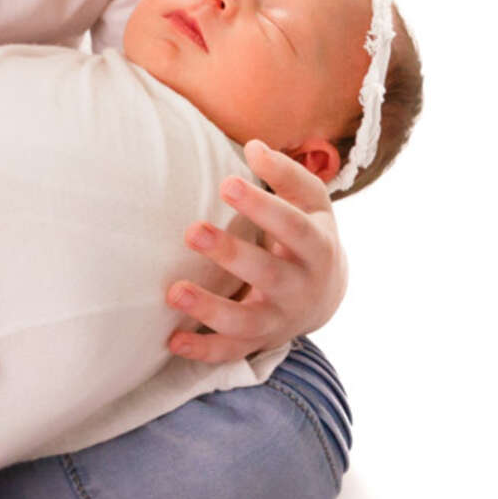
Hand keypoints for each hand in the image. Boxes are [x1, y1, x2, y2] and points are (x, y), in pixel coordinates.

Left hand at [166, 140, 347, 361]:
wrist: (325, 294)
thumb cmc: (308, 233)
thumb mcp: (311, 201)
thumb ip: (285, 174)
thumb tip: (253, 147)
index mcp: (317, 247)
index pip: (292, 226)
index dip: (261, 206)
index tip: (227, 182)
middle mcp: (301, 287)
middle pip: (268, 274)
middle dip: (231, 255)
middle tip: (193, 230)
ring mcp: (280, 320)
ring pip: (246, 321)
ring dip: (209, 309)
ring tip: (174, 291)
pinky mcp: (258, 341)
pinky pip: (230, 351)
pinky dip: (202, 350)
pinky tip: (172, 341)